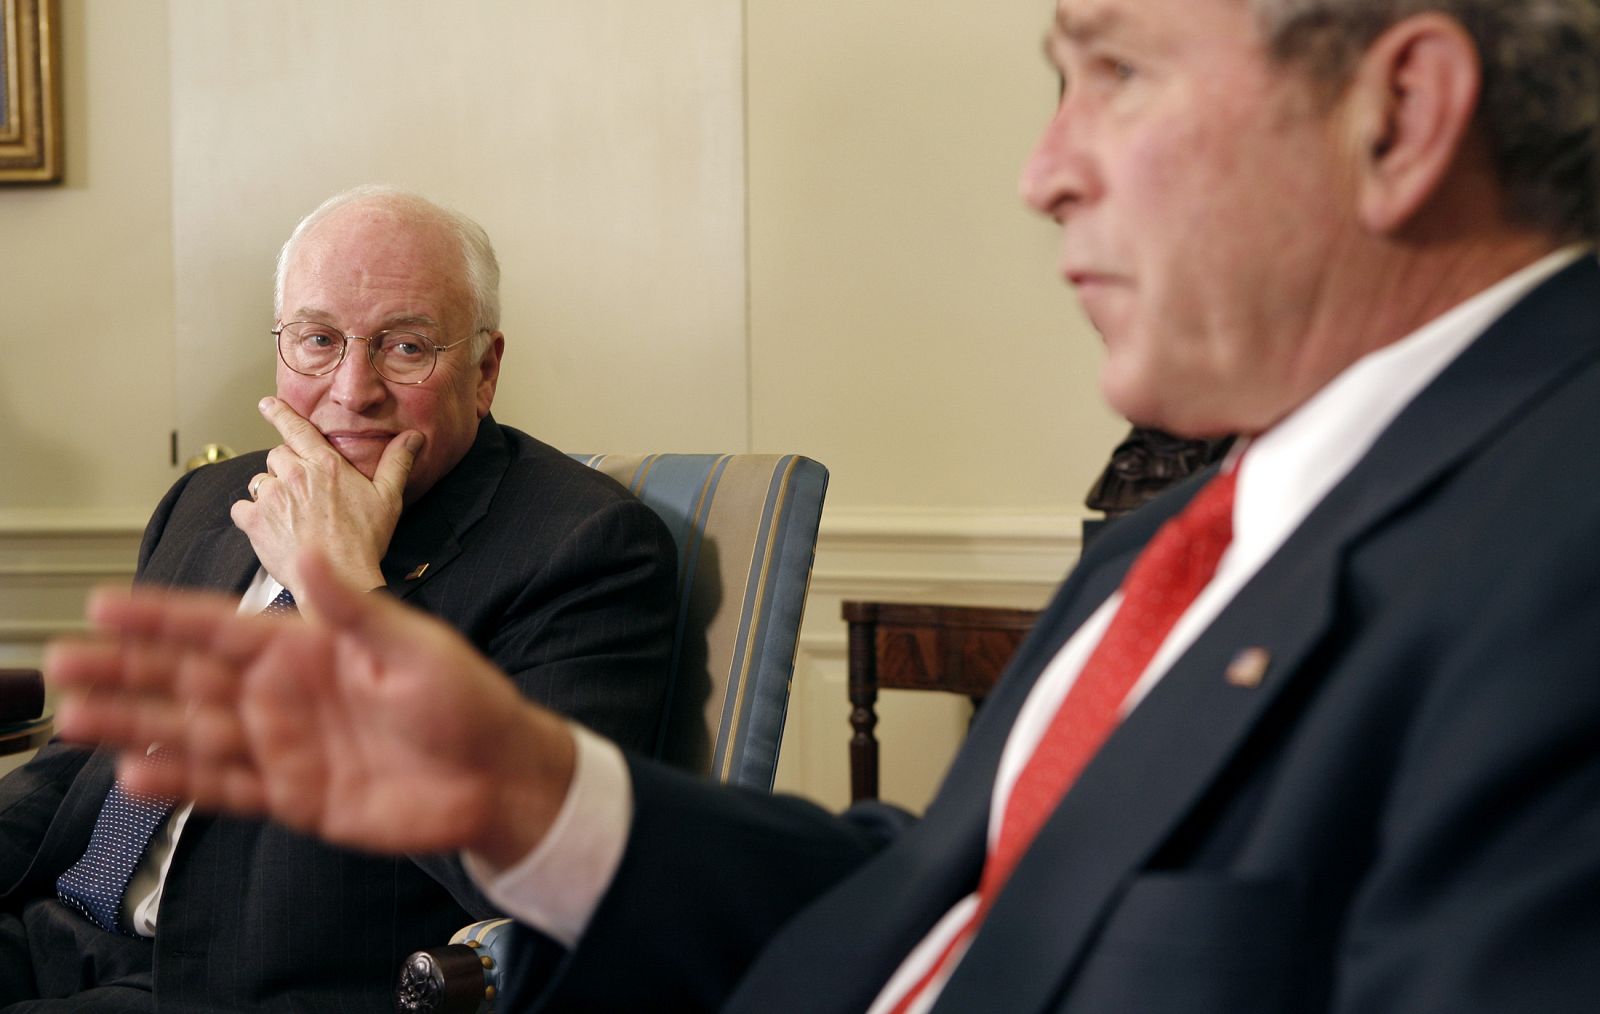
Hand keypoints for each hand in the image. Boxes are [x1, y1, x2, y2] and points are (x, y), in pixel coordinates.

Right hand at [48, 550, 575, 865]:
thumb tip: (308, 555)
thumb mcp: (413, 644)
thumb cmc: (465, 699)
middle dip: (126, 668)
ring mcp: (284, 745)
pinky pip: (226, 788)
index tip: (104, 604)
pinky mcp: (293, 797)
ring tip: (76, 718)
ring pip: (192, 733)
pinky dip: (182, 783)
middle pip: (188, 677)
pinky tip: (135, 776)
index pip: (220, 624)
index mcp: (308, 646)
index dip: (161, 616)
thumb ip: (354, 609)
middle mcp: (284, 693)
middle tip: (62, 662)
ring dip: (134, 727)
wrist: (496, 775)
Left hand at [230, 397, 422, 603]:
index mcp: (326, 465)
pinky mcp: (255, 521)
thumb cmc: (365, 540)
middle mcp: (295, 475)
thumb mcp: (388, 498)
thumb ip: (397, 463)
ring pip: (259, 481)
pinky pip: (241, 508)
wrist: (339, 578)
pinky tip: (268, 527)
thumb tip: (413, 437)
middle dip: (285, 467)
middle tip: (300, 490)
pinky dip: (251, 515)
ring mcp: (272, 497)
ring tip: (288, 513)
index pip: (297, 428)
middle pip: (277, 456)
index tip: (267, 403)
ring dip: (270, 492)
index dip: (280, 413)